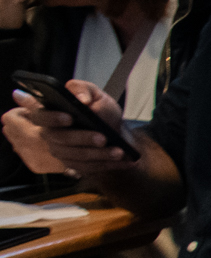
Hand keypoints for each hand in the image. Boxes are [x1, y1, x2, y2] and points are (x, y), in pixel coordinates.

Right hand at [3, 75, 131, 175]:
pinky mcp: (74, 164)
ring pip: (77, 156)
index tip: (69, 117)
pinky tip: (124, 161)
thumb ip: (83, 89)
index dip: (52, 118)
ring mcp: (61, 151)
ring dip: (99, 155)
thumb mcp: (95, 94)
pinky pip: (88, 167)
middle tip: (103, 138)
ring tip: (119, 151)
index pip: (40, 116)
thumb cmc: (100, 110)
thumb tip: (81, 99)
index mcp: (50, 113)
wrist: (114, 129)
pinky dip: (108, 164)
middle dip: (83, 138)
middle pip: (61, 138)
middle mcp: (51, 133)